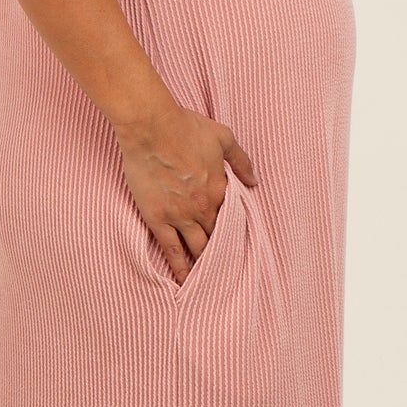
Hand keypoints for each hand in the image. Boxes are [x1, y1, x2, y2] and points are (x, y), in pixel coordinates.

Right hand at [113, 103, 257, 285]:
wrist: (152, 127)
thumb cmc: (185, 127)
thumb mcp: (223, 137)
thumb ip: (241, 161)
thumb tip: (255, 181)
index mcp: (220, 189)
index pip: (232, 217)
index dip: (234, 229)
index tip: (238, 241)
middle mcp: (203, 208)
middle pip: (216, 237)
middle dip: (221, 251)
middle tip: (226, 267)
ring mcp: (180, 215)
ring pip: (196, 248)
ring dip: (203, 264)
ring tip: (208, 280)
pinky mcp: (158, 218)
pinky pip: (171, 249)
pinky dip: (178, 266)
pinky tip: (183, 280)